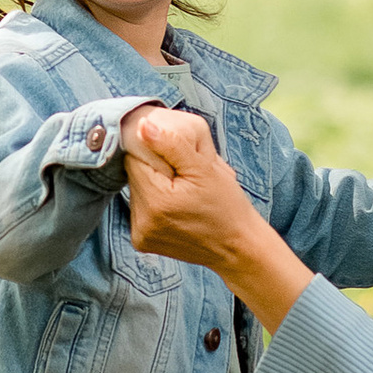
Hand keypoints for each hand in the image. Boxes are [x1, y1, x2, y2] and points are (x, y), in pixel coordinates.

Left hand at [122, 110, 314, 331]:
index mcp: (156, 200)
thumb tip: (143, 126)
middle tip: (185, 175)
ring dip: (156, 185)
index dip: (154, 150)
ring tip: (183, 192)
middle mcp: (142, 221)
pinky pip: (141, 209)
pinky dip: (155, 203)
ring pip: (137, 190)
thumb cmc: (227, 206)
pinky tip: (176, 207)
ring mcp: (140, 234)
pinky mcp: (142, 241)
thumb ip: (172, 145)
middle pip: (135, 175)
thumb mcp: (205, 169)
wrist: (238, 247)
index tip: (176, 156)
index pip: (135, 157)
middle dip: (157, 168)